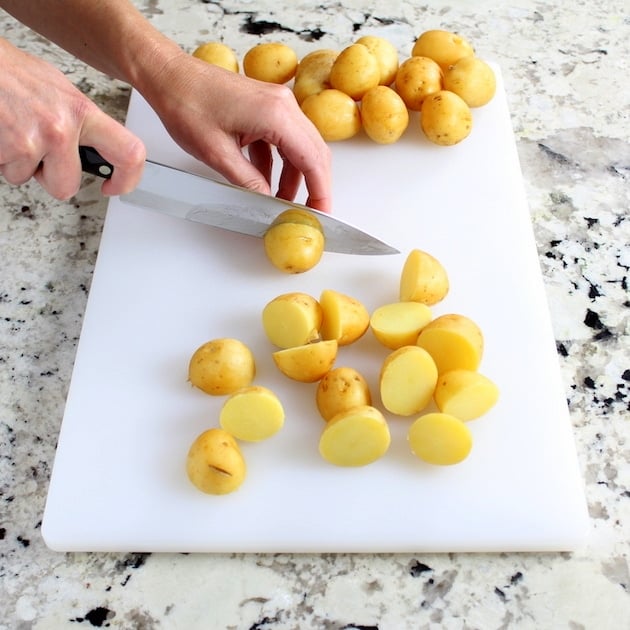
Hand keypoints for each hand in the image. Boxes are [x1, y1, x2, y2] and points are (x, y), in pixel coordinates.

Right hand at [0, 38, 144, 198]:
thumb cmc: (11, 74)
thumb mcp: (59, 92)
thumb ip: (81, 123)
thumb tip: (98, 147)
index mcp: (83, 111)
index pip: (129, 153)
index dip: (127, 179)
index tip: (115, 186)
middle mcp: (62, 127)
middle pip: (68, 186)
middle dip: (50, 178)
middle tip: (40, 155)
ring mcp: (35, 139)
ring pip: (31, 179)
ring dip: (20, 164)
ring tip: (14, 133)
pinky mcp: (12, 149)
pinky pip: (8, 172)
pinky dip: (2, 158)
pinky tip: (3, 134)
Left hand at [141, 53, 331, 211]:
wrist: (169, 76)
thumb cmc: (186, 104)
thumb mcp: (217, 154)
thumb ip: (249, 182)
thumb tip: (268, 203)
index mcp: (276, 115)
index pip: (313, 160)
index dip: (321, 191)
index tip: (321, 213)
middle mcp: (283, 105)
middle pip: (314, 153)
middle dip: (314, 186)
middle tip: (309, 212)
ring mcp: (276, 104)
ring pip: (299, 148)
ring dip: (294, 176)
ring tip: (282, 203)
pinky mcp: (266, 108)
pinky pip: (282, 141)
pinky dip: (278, 164)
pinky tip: (266, 183)